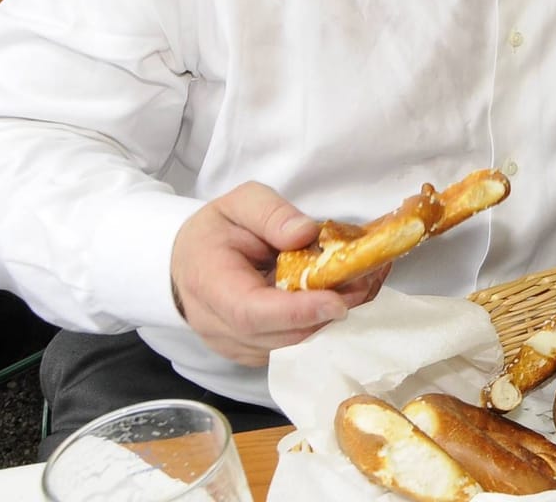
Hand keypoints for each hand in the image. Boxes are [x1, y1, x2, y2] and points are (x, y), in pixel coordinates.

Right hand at [168, 182, 388, 365]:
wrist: (188, 261)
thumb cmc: (216, 231)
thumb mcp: (239, 203)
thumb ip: (270, 213)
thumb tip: (304, 233)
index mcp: (210, 284)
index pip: (251, 312)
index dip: (296, 312)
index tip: (337, 301)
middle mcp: (219, 325)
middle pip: (279, 336)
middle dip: (328, 314)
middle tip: (367, 283)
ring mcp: (235, 345)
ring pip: (290, 347)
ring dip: (331, 321)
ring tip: (364, 286)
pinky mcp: (253, 351)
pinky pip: (291, 347)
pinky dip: (321, 326)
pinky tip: (344, 298)